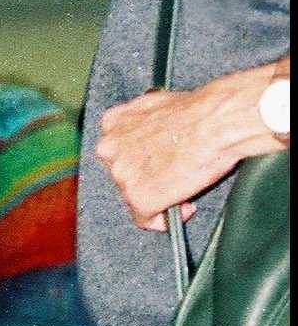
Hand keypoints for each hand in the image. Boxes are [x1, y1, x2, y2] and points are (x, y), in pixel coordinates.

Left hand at [97, 67, 278, 228]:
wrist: (215, 123)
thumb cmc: (199, 111)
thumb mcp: (160, 104)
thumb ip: (147, 121)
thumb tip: (158, 128)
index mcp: (113, 123)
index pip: (120, 148)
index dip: (143, 158)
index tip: (160, 161)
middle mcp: (109, 149)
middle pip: (125, 172)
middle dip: (150, 176)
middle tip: (177, 176)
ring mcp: (122, 175)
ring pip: (135, 195)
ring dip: (159, 195)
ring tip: (186, 188)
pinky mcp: (139, 198)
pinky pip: (146, 219)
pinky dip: (164, 220)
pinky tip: (185, 209)